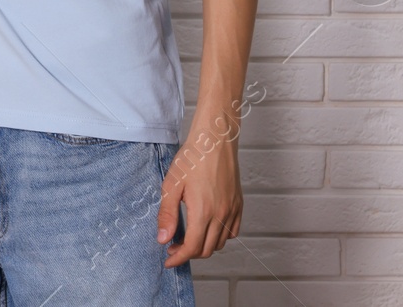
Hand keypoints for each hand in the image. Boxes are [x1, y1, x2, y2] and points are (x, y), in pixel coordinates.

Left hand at [157, 129, 242, 267]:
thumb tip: (163, 239)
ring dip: (203, 246)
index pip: (191, 247)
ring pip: (219, 243)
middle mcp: (221, 215)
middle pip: (206, 249)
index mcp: (203, 212)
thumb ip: (167, 214)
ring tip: (188, 237)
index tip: (168, 261)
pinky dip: (220, 237)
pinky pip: (232, 232)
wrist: (214, 141)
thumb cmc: (192, 158)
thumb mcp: (171, 185)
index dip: (178, 258)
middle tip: (173, 246)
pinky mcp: (238, 205)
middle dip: (188, 253)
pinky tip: (207, 228)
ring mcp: (232, 211)